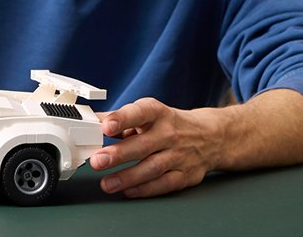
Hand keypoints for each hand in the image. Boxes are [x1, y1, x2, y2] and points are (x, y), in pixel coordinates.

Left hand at [88, 97, 222, 198]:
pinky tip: (127, 191)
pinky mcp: (185, 175)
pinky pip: (163, 184)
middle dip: (118, 154)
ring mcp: (178, 155)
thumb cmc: (171, 124)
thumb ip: (119, 119)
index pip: (140, 113)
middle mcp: (169, 133)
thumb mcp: (148, 114)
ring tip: (107, 183)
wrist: (210, 136)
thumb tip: (92, 121)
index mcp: (158, 113)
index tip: (106, 125)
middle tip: (97, 161)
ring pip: (152, 168)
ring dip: (128, 177)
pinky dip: (145, 189)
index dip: (122, 118)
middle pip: (143, 145)